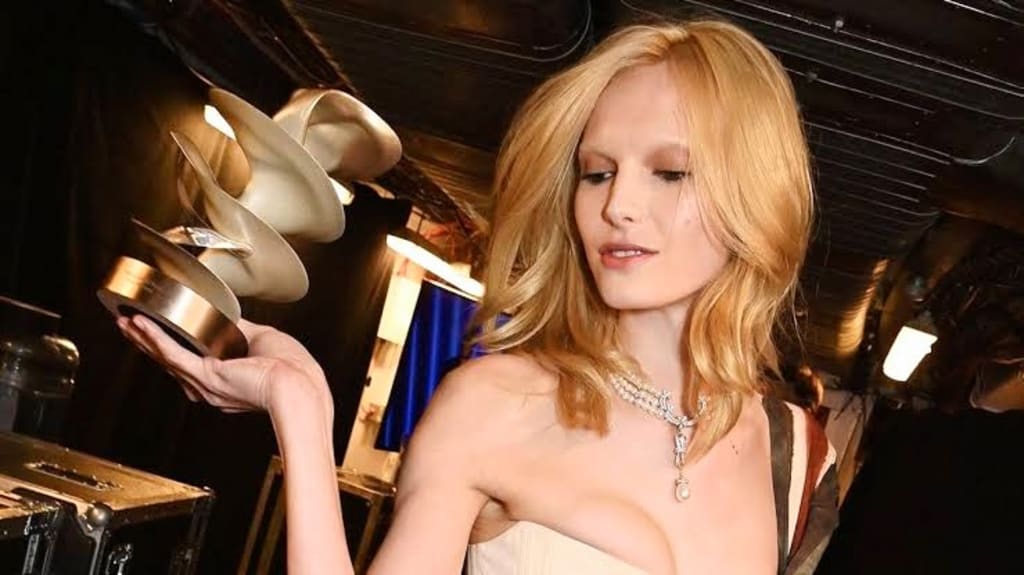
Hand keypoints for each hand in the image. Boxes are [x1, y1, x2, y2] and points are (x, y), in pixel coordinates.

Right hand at [117, 314, 332, 421]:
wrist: (300, 387)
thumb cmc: (294, 371)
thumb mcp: (264, 341)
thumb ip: (244, 330)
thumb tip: (233, 318)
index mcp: (226, 383)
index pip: (191, 363)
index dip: (171, 346)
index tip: (156, 331)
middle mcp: (212, 389)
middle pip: (170, 362)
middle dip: (147, 343)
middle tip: (127, 324)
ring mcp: (207, 385)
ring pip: (167, 358)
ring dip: (144, 339)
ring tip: (125, 323)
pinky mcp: (207, 377)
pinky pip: (175, 355)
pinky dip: (156, 338)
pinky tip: (141, 325)